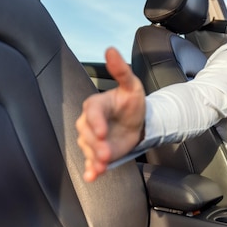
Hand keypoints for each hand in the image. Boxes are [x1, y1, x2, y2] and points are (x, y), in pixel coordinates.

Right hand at [75, 47, 145, 181]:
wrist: (138, 122)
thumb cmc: (132, 102)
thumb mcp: (132, 85)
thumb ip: (121, 70)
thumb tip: (111, 49)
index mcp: (96, 105)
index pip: (91, 113)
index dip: (96, 123)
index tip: (103, 131)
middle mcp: (90, 123)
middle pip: (88, 134)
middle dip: (96, 145)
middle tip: (107, 154)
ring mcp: (93, 139)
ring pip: (89, 150)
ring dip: (94, 159)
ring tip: (102, 166)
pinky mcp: (97, 153)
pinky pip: (91, 162)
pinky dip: (91, 170)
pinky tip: (92, 176)